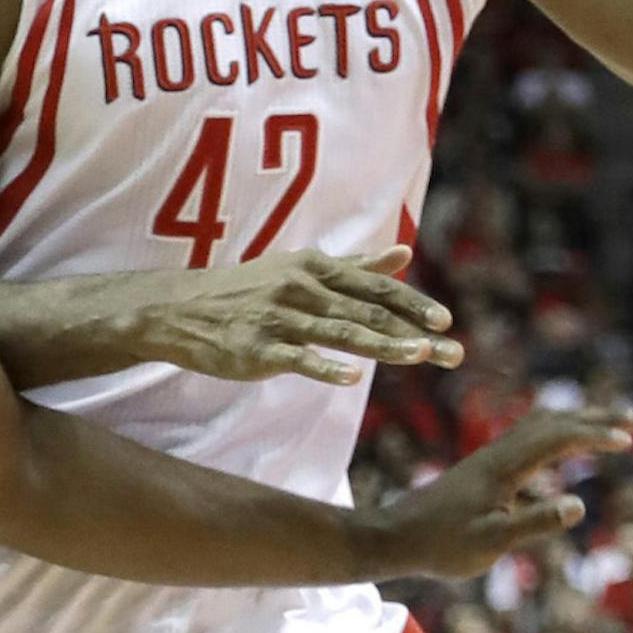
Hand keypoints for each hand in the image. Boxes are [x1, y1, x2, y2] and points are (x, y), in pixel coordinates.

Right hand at [132, 247, 459, 388]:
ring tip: (420, 355)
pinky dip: (324, 367)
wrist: (180, 309)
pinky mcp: (257, 350)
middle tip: (452, 350)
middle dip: (413, 331)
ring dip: (383, 346)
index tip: (445, 320)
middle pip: (367, 312)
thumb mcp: (301, 269)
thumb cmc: (246, 291)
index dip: (411, 303)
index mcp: (316, 269)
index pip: (375, 287)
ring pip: (341, 333)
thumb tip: (405, 254)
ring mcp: (279, 320)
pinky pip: (297, 359)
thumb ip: (356, 266)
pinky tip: (351, 378)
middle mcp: (302, 289)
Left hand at [367, 405, 632, 579]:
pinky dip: (556, 440)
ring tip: (611, 431)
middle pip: (555, 422)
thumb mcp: (490, 543)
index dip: (596, 435)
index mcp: (503, 468)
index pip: (558, 439)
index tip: (630, 440)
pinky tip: (562, 463)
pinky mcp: (483, 471)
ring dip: (579, 425)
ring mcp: (490, 461)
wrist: (392, 538)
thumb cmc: (439, 545)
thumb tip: (577, 505)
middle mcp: (498, 455)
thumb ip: (533, 524)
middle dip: (599, 420)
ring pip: (541, 428)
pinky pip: (528, 444)